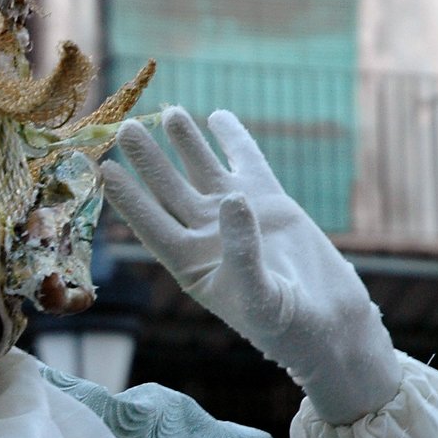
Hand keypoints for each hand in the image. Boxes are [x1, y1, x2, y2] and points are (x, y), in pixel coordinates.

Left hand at [101, 107, 400, 425]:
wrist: (331, 324)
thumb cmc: (286, 326)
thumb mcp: (259, 295)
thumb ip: (242, 249)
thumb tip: (231, 197)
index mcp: (190, 264)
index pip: (151, 225)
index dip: (128, 199)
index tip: (105, 169)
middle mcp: (206, 236)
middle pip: (169, 191)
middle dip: (148, 161)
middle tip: (126, 128)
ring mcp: (236, 216)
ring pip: (203, 171)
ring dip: (186, 143)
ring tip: (168, 112)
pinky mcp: (271, 203)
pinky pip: (247, 164)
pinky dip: (233, 141)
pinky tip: (217, 117)